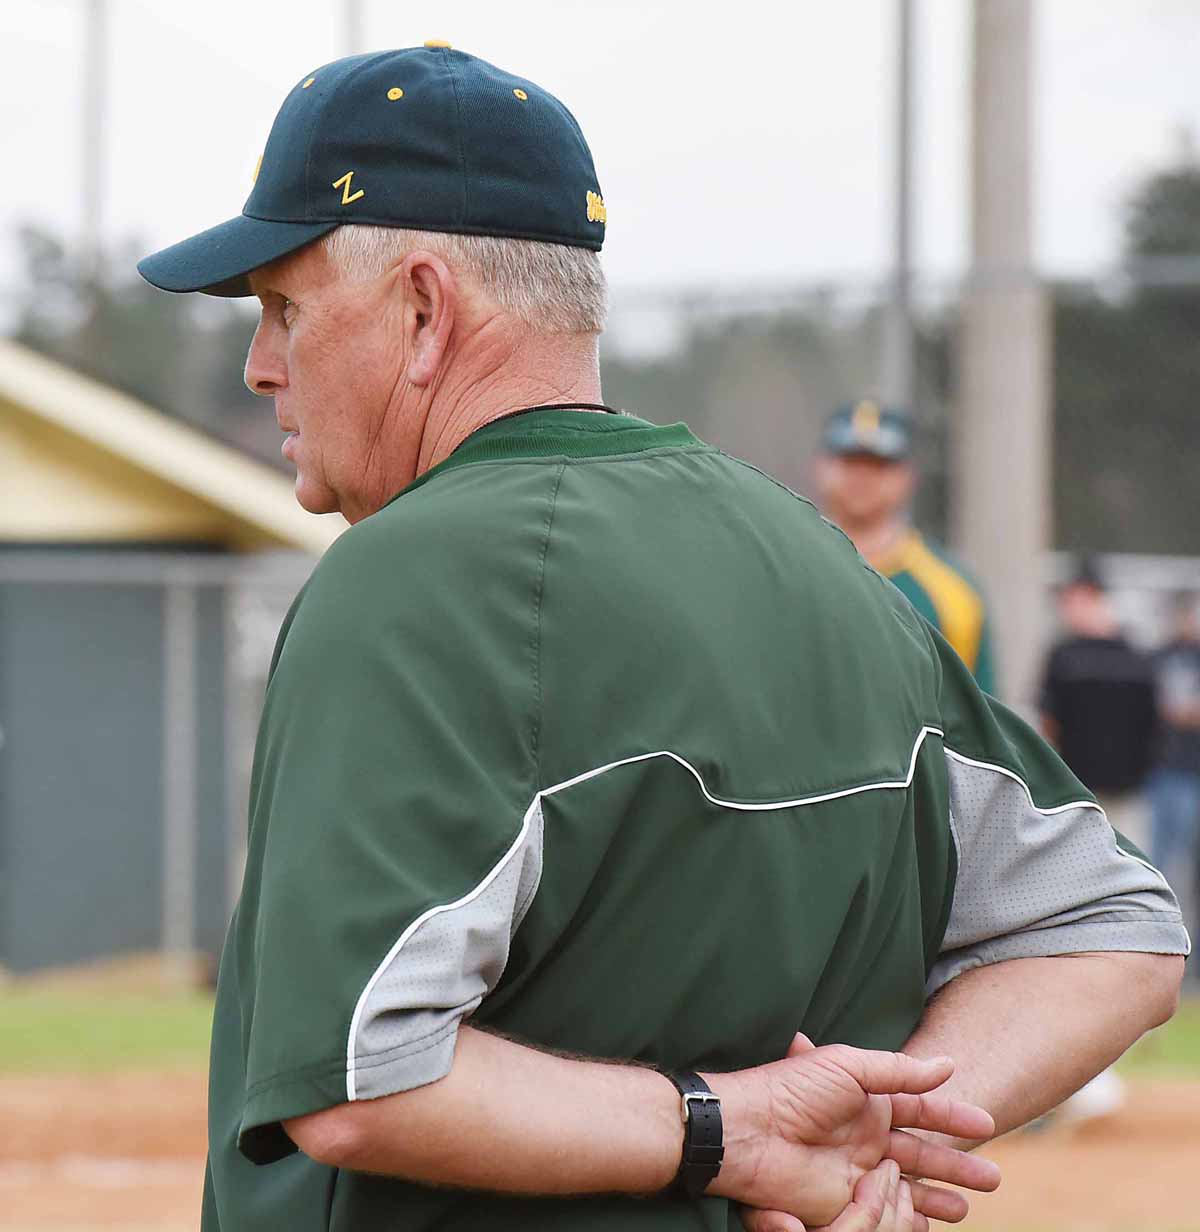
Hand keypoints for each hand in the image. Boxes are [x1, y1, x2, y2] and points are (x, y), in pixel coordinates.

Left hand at [708, 1034, 998, 1226]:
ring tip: (968, 1207)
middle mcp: (866, 1136)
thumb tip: (947, 1064)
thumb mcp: (849, 1067)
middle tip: (995, 1176)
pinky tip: (934, 1223)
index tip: (988, 1124)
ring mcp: (857, 1171)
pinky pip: (888, 1212)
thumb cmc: (794, 1090)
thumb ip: (899, 1070)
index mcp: (867, 1101)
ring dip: (940, 1195)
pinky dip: (912, 1218)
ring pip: (910, 1186)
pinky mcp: (846, 1203)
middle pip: (922, 1151)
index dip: (952, 1116)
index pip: (919, 1108)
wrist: (752, 1129)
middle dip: (957, 1163)